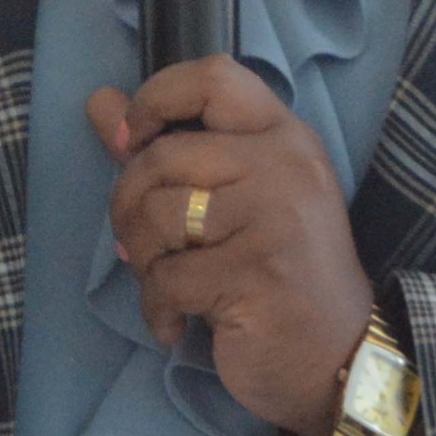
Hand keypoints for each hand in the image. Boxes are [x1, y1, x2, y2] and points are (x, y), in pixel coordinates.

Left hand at [92, 59, 375, 435]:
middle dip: (127, 204)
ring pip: (157, 215)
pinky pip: (167, 278)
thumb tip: (97, 103)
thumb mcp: (236, 199)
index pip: (213, 77)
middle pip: (163, 154)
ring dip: (141, 259)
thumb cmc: (280, 274)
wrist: (338, 359)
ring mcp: (275, 218)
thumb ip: (168, 147)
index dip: (154, 100)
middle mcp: (286, 166)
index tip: (130, 142)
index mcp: (284, 137)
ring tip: (166, 284)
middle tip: (140, 245)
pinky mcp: (257, 274)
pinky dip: (157, 309)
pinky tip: (177, 324)